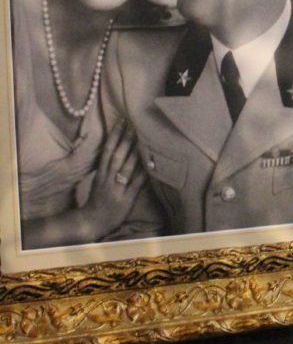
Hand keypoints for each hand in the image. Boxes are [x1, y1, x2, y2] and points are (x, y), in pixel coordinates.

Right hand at [20, 121, 148, 248]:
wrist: (92, 222)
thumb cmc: (97, 201)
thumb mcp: (98, 181)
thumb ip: (107, 168)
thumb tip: (117, 151)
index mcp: (100, 173)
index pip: (107, 151)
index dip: (114, 136)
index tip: (121, 122)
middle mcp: (107, 179)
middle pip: (117, 156)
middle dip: (125, 140)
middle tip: (134, 124)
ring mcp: (116, 189)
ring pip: (126, 168)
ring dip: (135, 153)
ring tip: (143, 139)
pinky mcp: (125, 199)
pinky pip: (136, 185)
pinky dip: (143, 175)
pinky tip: (150, 165)